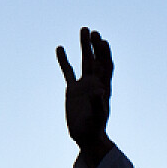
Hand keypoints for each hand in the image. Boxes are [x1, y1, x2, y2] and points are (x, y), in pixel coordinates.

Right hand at [55, 27, 112, 157]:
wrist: (86, 137)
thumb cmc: (94, 129)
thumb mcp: (97, 117)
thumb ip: (98, 105)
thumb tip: (98, 92)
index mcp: (104, 88)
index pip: (106, 66)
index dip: (106, 54)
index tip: (103, 41)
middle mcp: (95, 83)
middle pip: (96, 60)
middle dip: (95, 46)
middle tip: (92, 31)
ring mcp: (84, 85)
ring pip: (84, 61)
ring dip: (84, 47)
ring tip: (83, 29)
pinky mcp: (73, 90)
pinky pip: (68, 72)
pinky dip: (64, 60)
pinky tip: (60, 48)